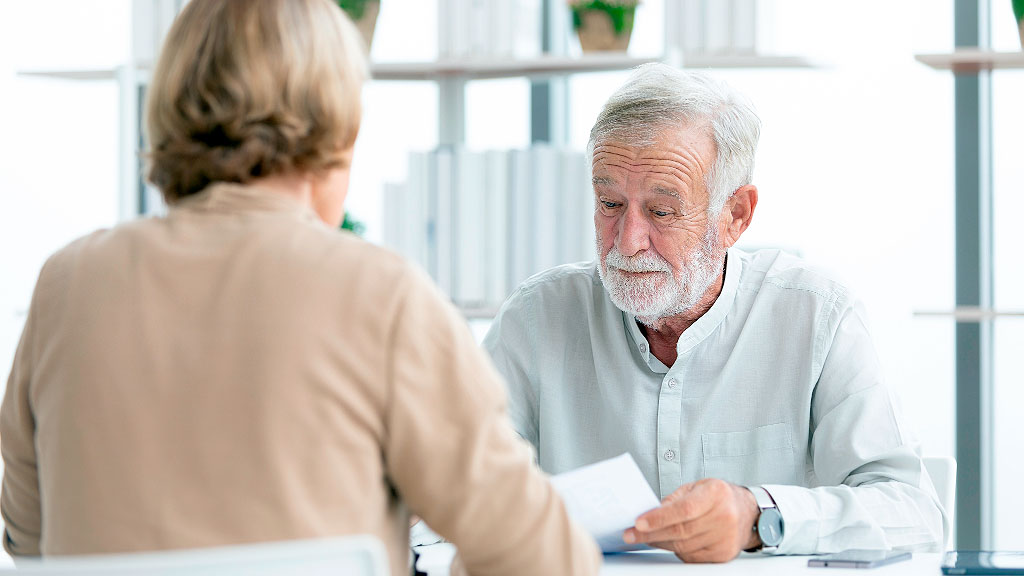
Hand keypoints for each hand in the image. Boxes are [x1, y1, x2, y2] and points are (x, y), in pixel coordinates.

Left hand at [623, 478, 760, 562]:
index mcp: (716, 494)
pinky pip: (691, 556)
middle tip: (630, 534)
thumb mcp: (697, 487)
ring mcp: (726, 539)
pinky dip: (675, 550)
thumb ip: (674, 499)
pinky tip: (668, 542)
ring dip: (660, 542)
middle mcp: (724, 517)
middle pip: (681, 531)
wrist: (748, 512)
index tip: (638, 523)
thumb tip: (649, 513)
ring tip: (644, 537)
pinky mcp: (723, 555)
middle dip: (651, 534)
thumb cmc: (718, 497)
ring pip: (683, 546)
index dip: (659, 518)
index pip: (684, 509)